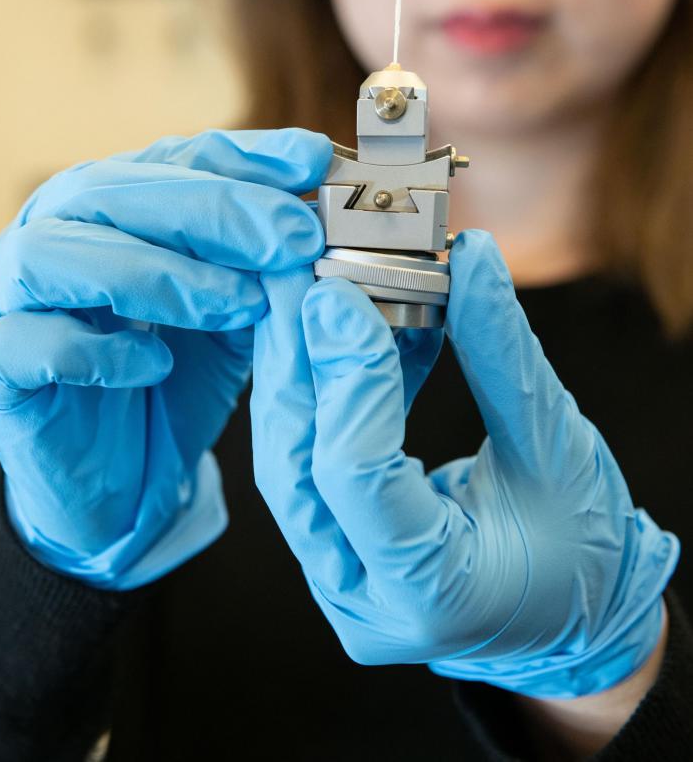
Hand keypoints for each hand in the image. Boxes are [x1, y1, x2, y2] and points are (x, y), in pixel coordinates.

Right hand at [0, 128, 330, 588]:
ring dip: (158, 273)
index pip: (176, 156)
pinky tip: (154, 366)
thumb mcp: (236, 310)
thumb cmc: (177, 378)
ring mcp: (14, 295)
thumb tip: (322, 212)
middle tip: (291, 239)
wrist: (127, 483)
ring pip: (60, 253)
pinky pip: (31, 341)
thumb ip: (266, 262)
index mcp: (112, 202)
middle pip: (116, 190)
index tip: (317, 163)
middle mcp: (54, 231)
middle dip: (215, 210)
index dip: (247, 156)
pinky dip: (96, 349)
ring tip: (237, 305)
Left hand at [251, 230, 677, 697]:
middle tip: (303, 276)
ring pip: (290, 459)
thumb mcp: (556, 449)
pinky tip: (350, 330)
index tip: (342, 295)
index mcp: (431, 594)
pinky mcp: (336, 546)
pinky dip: (328, 389)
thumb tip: (469, 258)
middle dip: (298, 361)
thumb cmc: (585, 552)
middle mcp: (366, 598)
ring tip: (315, 291)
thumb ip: (502, 353)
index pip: (358, 477)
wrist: (578, 616)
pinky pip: (310, 456)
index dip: (347, 376)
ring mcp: (340, 578)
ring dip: (302, 368)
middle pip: (298, 466)